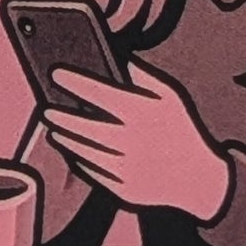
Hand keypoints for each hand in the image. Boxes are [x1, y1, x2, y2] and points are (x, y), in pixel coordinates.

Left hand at [44, 62, 233, 223]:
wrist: (199, 180)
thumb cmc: (182, 130)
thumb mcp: (170, 97)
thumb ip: (142, 76)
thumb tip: (115, 55)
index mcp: (144, 114)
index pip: (100, 93)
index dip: (75, 81)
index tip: (56, 73)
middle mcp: (133, 142)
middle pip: (85, 127)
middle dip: (61, 116)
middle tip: (46, 108)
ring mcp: (127, 169)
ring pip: (85, 151)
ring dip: (66, 138)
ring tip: (54, 129)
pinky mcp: (123, 190)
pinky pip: (93, 173)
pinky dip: (79, 160)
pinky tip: (71, 150)